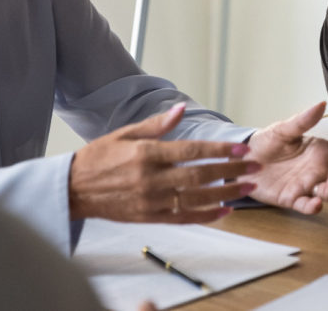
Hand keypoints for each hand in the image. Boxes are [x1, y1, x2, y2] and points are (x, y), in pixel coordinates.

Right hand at [69, 102, 259, 221]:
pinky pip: (183, 218)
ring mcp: (151, 201)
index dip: (219, 150)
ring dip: (226, 194)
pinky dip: (206, 216)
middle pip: (199, 176)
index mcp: (146, 155)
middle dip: (231, 171)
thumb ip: (157, 124)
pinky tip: (225, 211)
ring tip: (248, 188)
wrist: (72, 190)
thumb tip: (181, 108)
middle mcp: (151, 179)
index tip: (241, 149)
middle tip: (255, 168)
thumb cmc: (98, 158)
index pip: (191, 151)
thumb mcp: (125, 134)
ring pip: (196, 199)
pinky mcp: (149, 218)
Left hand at [242, 101, 327, 213]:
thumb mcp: (284, 129)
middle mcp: (319, 170)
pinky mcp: (292, 199)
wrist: (243, 160)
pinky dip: (313, 206)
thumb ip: (303, 120)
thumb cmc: (267, 143)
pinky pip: (307, 205)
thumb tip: (320, 104)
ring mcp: (308, 186)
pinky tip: (315, 204)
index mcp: (322, 151)